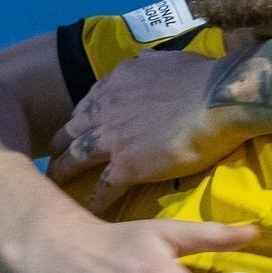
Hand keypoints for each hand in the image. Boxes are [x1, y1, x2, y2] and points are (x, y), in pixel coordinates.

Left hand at [50, 51, 258, 209]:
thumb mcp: (164, 60)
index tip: (79, 128)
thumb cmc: (202, 76)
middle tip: (55, 156)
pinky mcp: (126, 165)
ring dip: (63, 171)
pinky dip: (93, 201)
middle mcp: (106, 107)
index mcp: (116, 82)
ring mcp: (113, 138)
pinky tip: (86, 212)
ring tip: (56, 184)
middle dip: (61, 144)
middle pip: (72, 130)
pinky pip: (102, 188)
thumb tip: (146, 64)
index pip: (89, 103)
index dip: (82, 118)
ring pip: (76, 158)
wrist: (216, 98)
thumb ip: (147, 66)